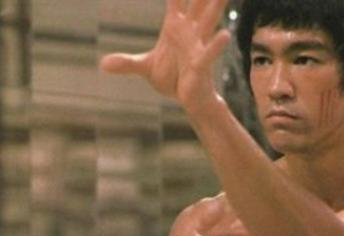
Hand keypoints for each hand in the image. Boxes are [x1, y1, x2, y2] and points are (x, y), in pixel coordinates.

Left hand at [100, 0, 230, 112]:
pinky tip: (225, 35)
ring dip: (215, 6)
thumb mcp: (145, 68)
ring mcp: (196, 46)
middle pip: (197, 2)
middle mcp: (189, 31)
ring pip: (208, 21)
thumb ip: (126, 63)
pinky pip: (209, 53)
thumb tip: (102, 65)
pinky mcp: (200, 64)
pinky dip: (216, 45)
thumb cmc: (173, 79)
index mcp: (175, 26)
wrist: (190, 100)